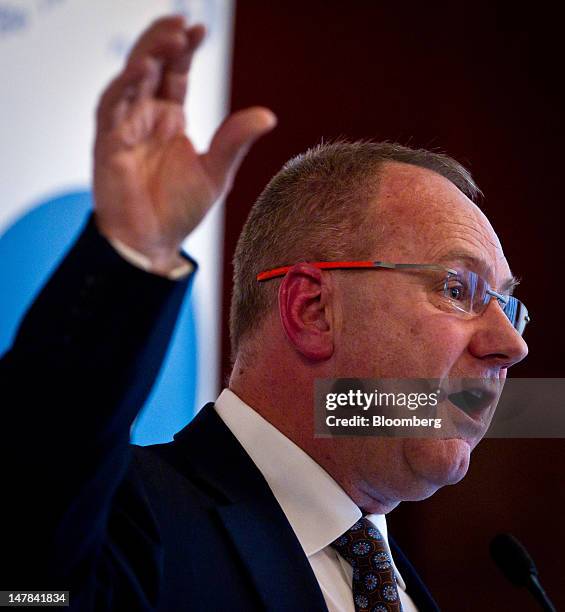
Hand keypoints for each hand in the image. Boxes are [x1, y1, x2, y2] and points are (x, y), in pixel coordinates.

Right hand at [93, 16, 275, 272]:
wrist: (153, 244)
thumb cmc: (180, 211)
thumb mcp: (216, 172)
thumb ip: (235, 141)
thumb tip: (268, 115)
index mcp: (170, 120)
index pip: (176, 73)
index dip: (185, 50)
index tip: (200, 30)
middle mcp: (146, 117)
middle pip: (151, 66)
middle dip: (163, 41)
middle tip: (182, 22)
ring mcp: (125, 127)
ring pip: (130, 79)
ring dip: (147, 54)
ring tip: (170, 35)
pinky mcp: (107, 142)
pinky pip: (112, 106)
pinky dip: (124, 86)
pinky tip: (142, 70)